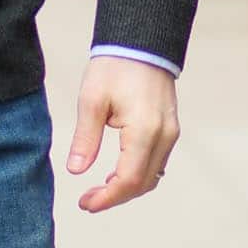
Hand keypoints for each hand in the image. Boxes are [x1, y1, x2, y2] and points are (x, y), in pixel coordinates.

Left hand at [65, 57, 179, 212]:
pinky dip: (137, 175)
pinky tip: (115, 174)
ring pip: (152, 176)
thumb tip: (76, 170)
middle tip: (87, 200)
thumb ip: (86, 138)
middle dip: (115, 197)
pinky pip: (156, 163)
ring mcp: (171, 133)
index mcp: (144, 130)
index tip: (85, 204)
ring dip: (126, 188)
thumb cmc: (115, 67)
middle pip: (142, 183)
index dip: (107, 198)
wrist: (142, 43)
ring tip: (98, 190)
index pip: (128, 179)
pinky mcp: (170, 130)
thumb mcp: (92, 100)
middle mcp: (164, 136)